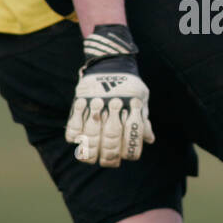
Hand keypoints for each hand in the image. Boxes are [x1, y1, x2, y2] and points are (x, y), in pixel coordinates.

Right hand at [64, 25, 154, 166]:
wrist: (111, 60)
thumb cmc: (129, 84)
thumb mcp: (141, 98)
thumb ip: (142, 119)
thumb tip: (149, 140)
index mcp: (132, 106)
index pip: (131, 136)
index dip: (128, 151)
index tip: (124, 158)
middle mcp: (113, 106)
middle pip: (110, 138)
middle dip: (108, 155)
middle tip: (108, 162)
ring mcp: (95, 103)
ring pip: (90, 134)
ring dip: (90, 150)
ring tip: (90, 157)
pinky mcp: (81, 99)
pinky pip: (73, 122)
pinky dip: (73, 135)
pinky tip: (76, 142)